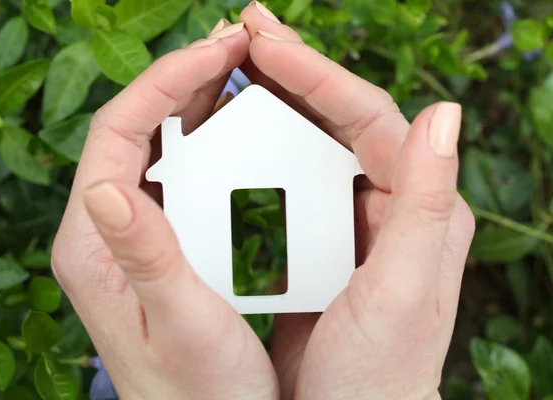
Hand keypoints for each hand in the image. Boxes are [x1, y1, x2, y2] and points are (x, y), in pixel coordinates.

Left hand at [51, 23, 279, 399]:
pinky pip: (176, 175)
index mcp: (94, 245)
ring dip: (194, 104)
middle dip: (182, 79)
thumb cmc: (199, 394)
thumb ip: (143, 256)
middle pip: (133, 130)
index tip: (217, 53)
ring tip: (240, 73)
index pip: (117, 135)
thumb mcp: (181, 325)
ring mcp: (130, 235)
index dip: (165, 83)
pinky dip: (206, 141)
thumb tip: (104, 187)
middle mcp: (103, 232)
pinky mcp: (158, 244)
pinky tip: (237, 128)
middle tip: (236, 48)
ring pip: (155, 147)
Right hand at [239, 3, 474, 399]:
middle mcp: (392, 201)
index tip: (265, 42)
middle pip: (339, 118)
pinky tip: (234, 132)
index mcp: (421, 204)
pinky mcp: (322, 238)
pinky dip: (263, 148)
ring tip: (235, 66)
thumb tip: (445, 110)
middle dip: (293, 70)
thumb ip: (427, 200)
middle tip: (246, 30)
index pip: (368, 116)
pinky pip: (292, 178)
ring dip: (276, 101)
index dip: (316, 73)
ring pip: (311, 143)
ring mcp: (352, 218)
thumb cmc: (380, 372)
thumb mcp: (404, 288)